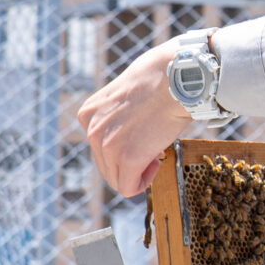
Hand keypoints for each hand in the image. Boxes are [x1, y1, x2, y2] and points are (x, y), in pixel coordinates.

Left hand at [80, 38, 197, 197]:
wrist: (177, 77)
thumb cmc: (160, 79)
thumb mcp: (125, 95)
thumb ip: (116, 117)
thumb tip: (128, 138)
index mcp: (88, 113)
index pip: (99, 147)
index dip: (124, 146)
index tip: (143, 134)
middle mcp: (92, 130)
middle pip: (106, 166)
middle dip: (129, 161)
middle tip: (152, 144)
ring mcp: (107, 145)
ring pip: (117, 179)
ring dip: (137, 170)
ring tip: (156, 149)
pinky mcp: (127, 159)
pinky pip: (129, 187)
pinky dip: (143, 181)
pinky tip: (156, 161)